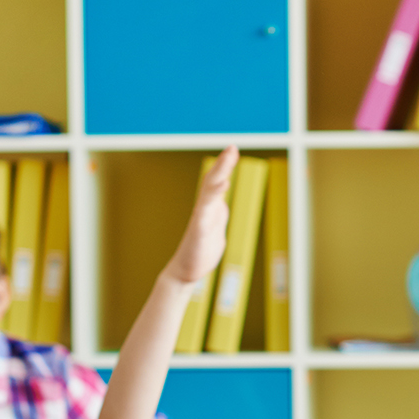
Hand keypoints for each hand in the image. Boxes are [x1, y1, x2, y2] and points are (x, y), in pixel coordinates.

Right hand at [164, 149, 236, 285]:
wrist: (186, 271)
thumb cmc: (200, 251)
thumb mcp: (214, 228)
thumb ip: (218, 215)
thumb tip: (222, 206)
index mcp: (210, 208)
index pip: (217, 182)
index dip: (224, 166)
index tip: (232, 149)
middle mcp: (204, 209)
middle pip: (212, 181)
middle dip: (223, 164)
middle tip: (232, 147)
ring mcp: (201, 218)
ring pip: (209, 191)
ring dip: (219, 172)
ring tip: (228, 157)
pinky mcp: (199, 230)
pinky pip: (206, 210)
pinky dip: (214, 196)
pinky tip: (223, 185)